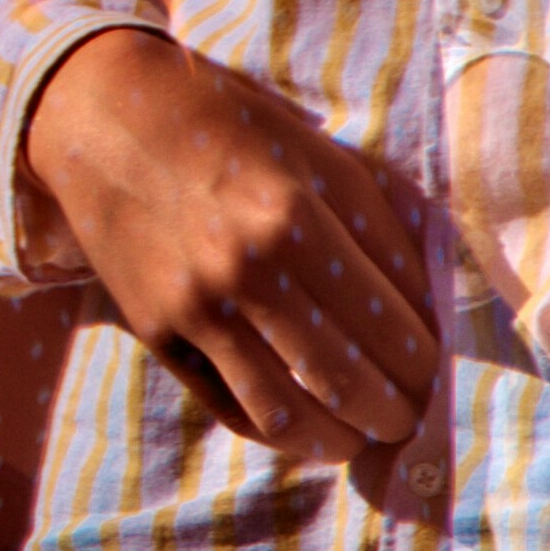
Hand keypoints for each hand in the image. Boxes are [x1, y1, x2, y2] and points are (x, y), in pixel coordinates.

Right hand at [20, 26, 442, 464]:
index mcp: (296, 216)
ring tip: (366, 431)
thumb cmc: (223, 123)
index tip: (441, 371)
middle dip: (398, 411)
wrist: (100, 113)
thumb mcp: (316, 148)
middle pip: (349, 381)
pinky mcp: (155, 328)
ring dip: (344, 436)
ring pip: (290, 413)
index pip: (393, 324)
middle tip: (415, 413)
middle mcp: (245, 269)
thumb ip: (388, 212)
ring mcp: (194, 305)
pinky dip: (281, 434)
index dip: (429, 361)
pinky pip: (231, 407)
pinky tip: (310, 428)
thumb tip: (449, 287)